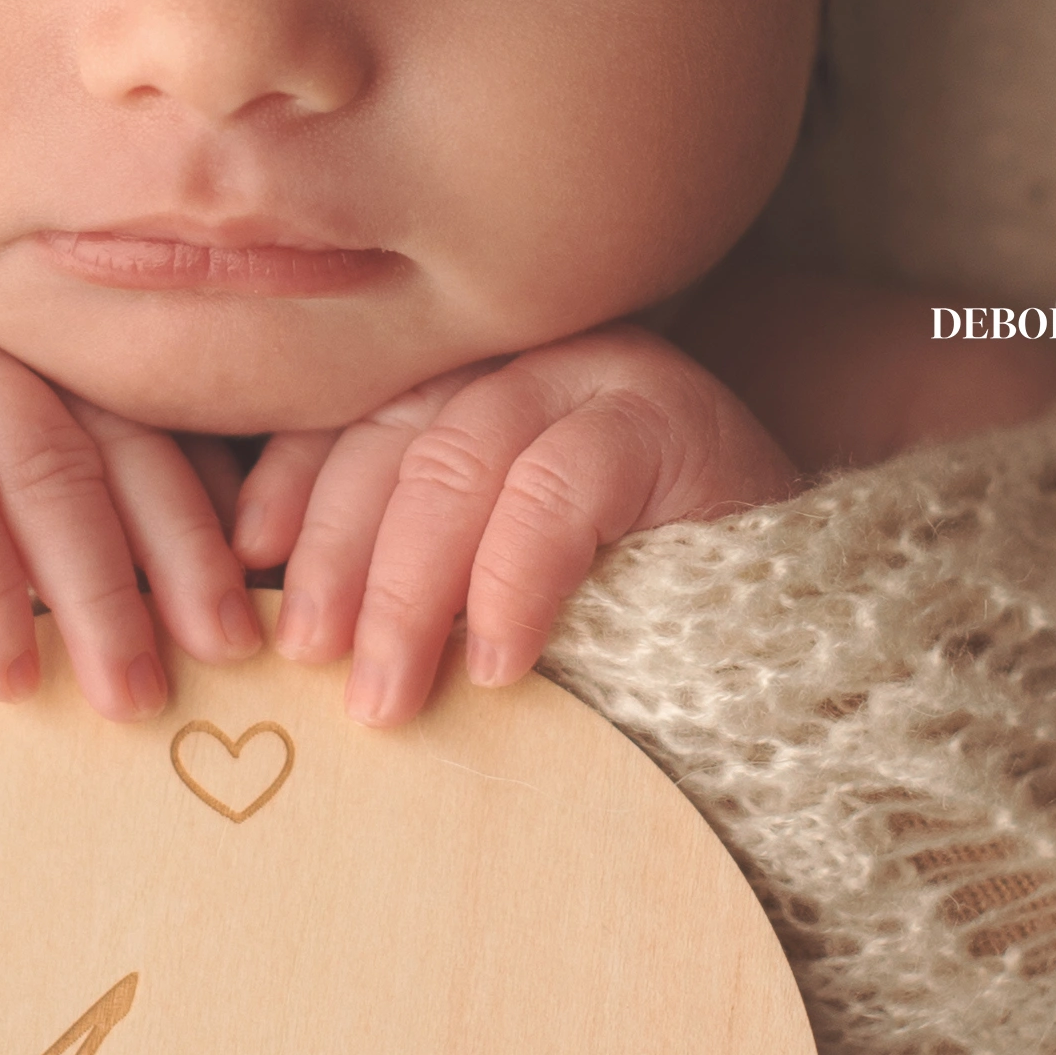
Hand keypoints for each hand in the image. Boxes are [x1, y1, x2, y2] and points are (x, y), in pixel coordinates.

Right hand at [0, 304, 263, 718]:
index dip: (232, 524)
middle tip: (224, 665)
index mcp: (57, 377)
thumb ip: (90, 576)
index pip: (177, 433)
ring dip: (97, 590)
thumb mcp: (1, 583)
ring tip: (128, 697)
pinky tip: (6, 674)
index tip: (279, 627)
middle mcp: (0, 345)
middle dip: (182, 562)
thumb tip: (235, 653)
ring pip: (46, 463)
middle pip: (127, 443)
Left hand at [226, 324, 799, 726]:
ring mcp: (604, 375)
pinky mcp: (671, 421)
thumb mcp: (494, 595)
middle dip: (340, 553)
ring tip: (384, 696)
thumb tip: (277, 621)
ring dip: (410, 589)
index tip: (248, 565)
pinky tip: (500, 665)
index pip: (356, 412)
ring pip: (462, 455)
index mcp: (478, 384)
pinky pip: (559, 489)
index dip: (294, 484)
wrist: (807, 639)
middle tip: (308, 661)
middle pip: (396, 433)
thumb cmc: (636, 630)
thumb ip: (408, 572)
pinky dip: (514, 581)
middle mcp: (532, 357)